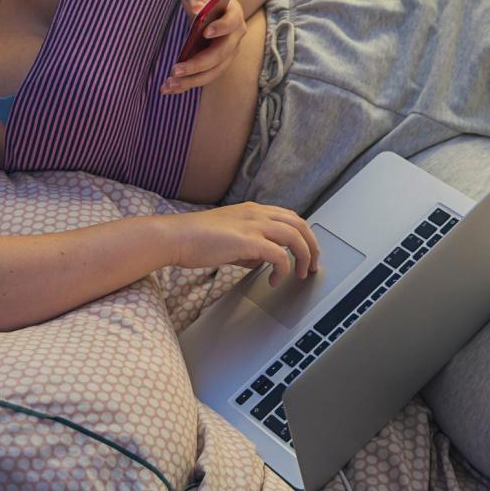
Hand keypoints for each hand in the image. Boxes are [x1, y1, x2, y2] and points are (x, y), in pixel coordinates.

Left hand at [161, 0, 247, 94]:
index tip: (205, 31)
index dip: (221, 28)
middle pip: (221, 55)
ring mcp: (227, 54)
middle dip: (198, 64)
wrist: (210, 4)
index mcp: (234, 15)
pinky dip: (186, 84)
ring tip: (168, 85)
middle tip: (175, 70)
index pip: (231, 23)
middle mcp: (235, 38)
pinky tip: (167, 88)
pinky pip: (203, 77)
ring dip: (191, 81)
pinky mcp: (216, 64)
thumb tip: (198, 9)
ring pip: (213, 72)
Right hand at [165, 202, 321, 286]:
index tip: (307, 251)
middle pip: (300, 225)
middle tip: (313, 265)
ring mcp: (254, 225)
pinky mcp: (249, 241)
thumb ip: (248, 247)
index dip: (303, 235)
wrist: (176, 237)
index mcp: (253, 210)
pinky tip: (274, 280)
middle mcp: (257, 213)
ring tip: (302, 274)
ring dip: (304, 257)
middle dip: (312, 246)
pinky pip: (280, 255)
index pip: (290, 217)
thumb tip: (261, 262)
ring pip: (295, 237)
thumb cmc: (195, 239)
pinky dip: (284, 269)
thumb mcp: (229, 238)